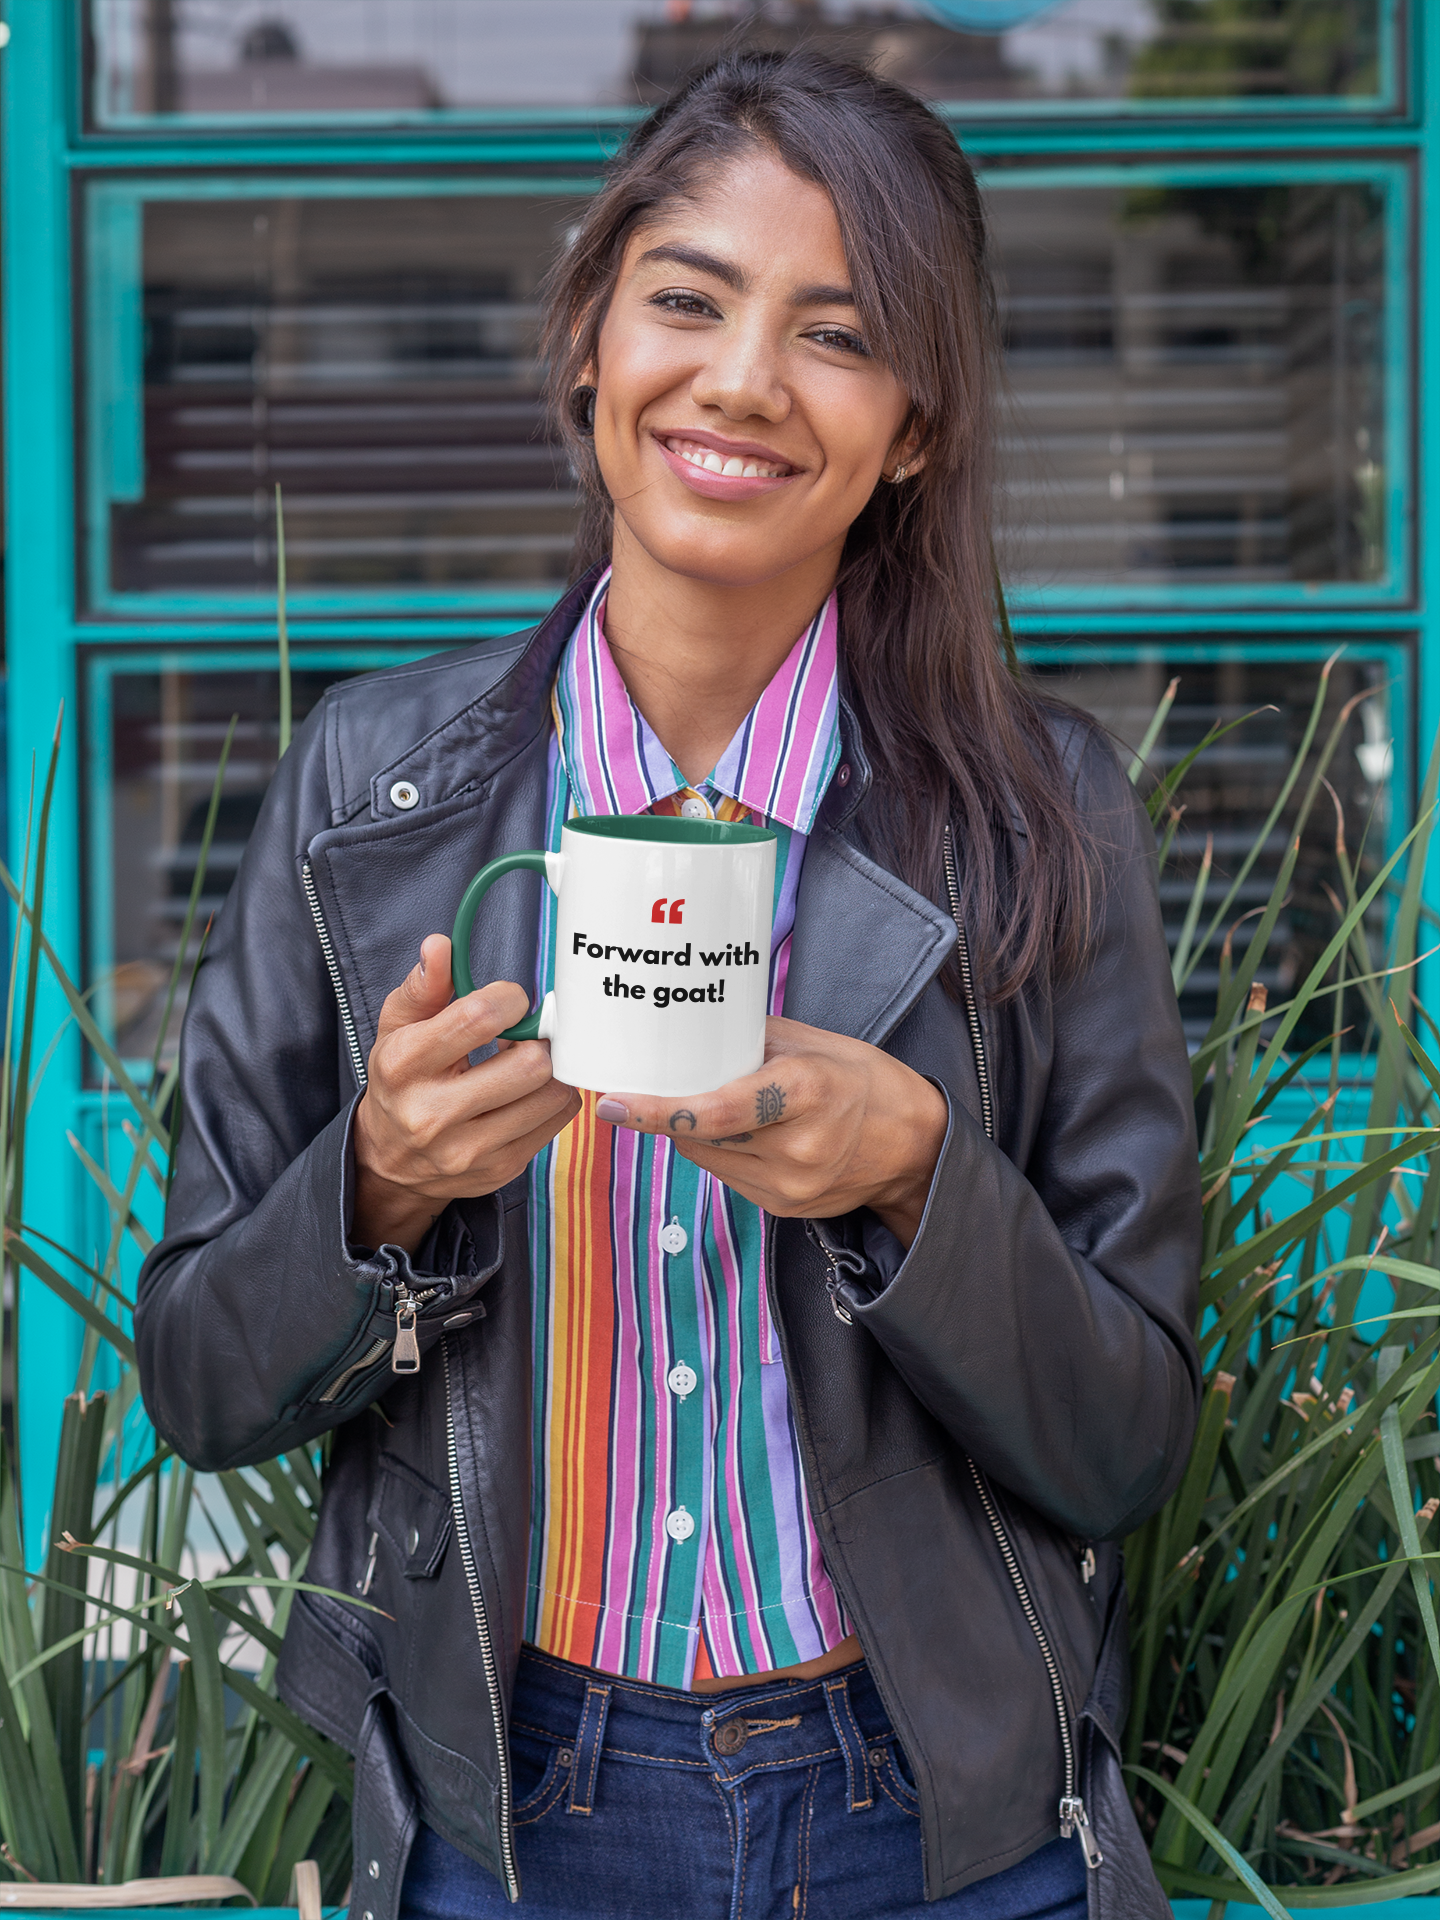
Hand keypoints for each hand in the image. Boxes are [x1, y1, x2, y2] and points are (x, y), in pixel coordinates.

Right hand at [351, 934, 581, 1254]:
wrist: (390, 1161)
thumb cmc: (401, 1081)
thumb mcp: (398, 1028)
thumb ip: (423, 986)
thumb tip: (440, 946)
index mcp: (404, 1065)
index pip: (477, 1019)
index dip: (510, 999)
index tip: (510, 1000)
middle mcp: (432, 1114)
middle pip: (529, 1063)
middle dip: (538, 1038)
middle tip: (527, 1033)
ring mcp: (470, 1149)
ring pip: (551, 1094)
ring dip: (551, 1069)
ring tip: (527, 1061)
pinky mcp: (501, 1168)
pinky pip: (558, 1120)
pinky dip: (554, 1096)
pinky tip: (530, 1089)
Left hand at [594, 1017, 947, 1247]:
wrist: (913, 1145)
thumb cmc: (860, 1078)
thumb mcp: (810, 1042)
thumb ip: (745, 1040)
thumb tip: (681, 1032)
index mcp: (805, 1093)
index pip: (715, 1112)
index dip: (657, 1110)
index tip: (610, 1102)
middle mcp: (797, 1148)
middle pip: (701, 1137)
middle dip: (667, 1113)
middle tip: (645, 1085)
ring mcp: (790, 1186)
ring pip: (707, 1159)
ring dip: (691, 1133)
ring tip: (703, 1103)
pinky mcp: (783, 1208)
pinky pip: (727, 1177)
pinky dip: (717, 1152)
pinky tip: (734, 1132)